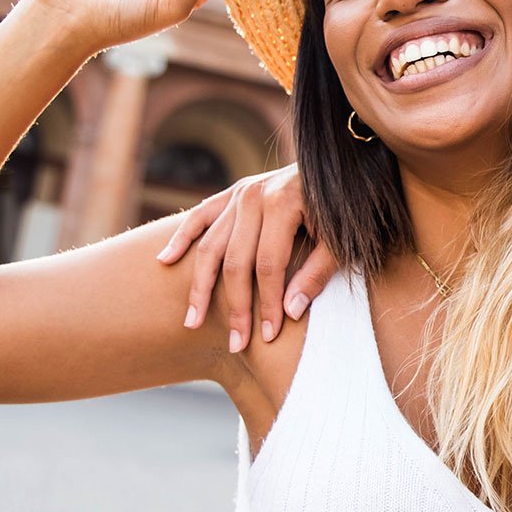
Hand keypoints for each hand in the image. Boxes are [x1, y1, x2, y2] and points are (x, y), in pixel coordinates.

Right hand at [157, 164, 336, 351]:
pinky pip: (199, 217)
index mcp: (284, 203)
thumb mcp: (343, 241)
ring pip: (210, 245)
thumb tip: (290, 312)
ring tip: (191, 321)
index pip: (268, 266)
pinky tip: (165, 261)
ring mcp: (239, 193)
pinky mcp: (231, 192)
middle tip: (236, 344)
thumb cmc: (347, 209)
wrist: (340, 168)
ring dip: (199, 286)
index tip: (267, 336)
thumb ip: (317, 273)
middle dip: (235, 307)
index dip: (266, 303)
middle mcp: (255, 196)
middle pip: (235, 261)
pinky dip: (181, 238)